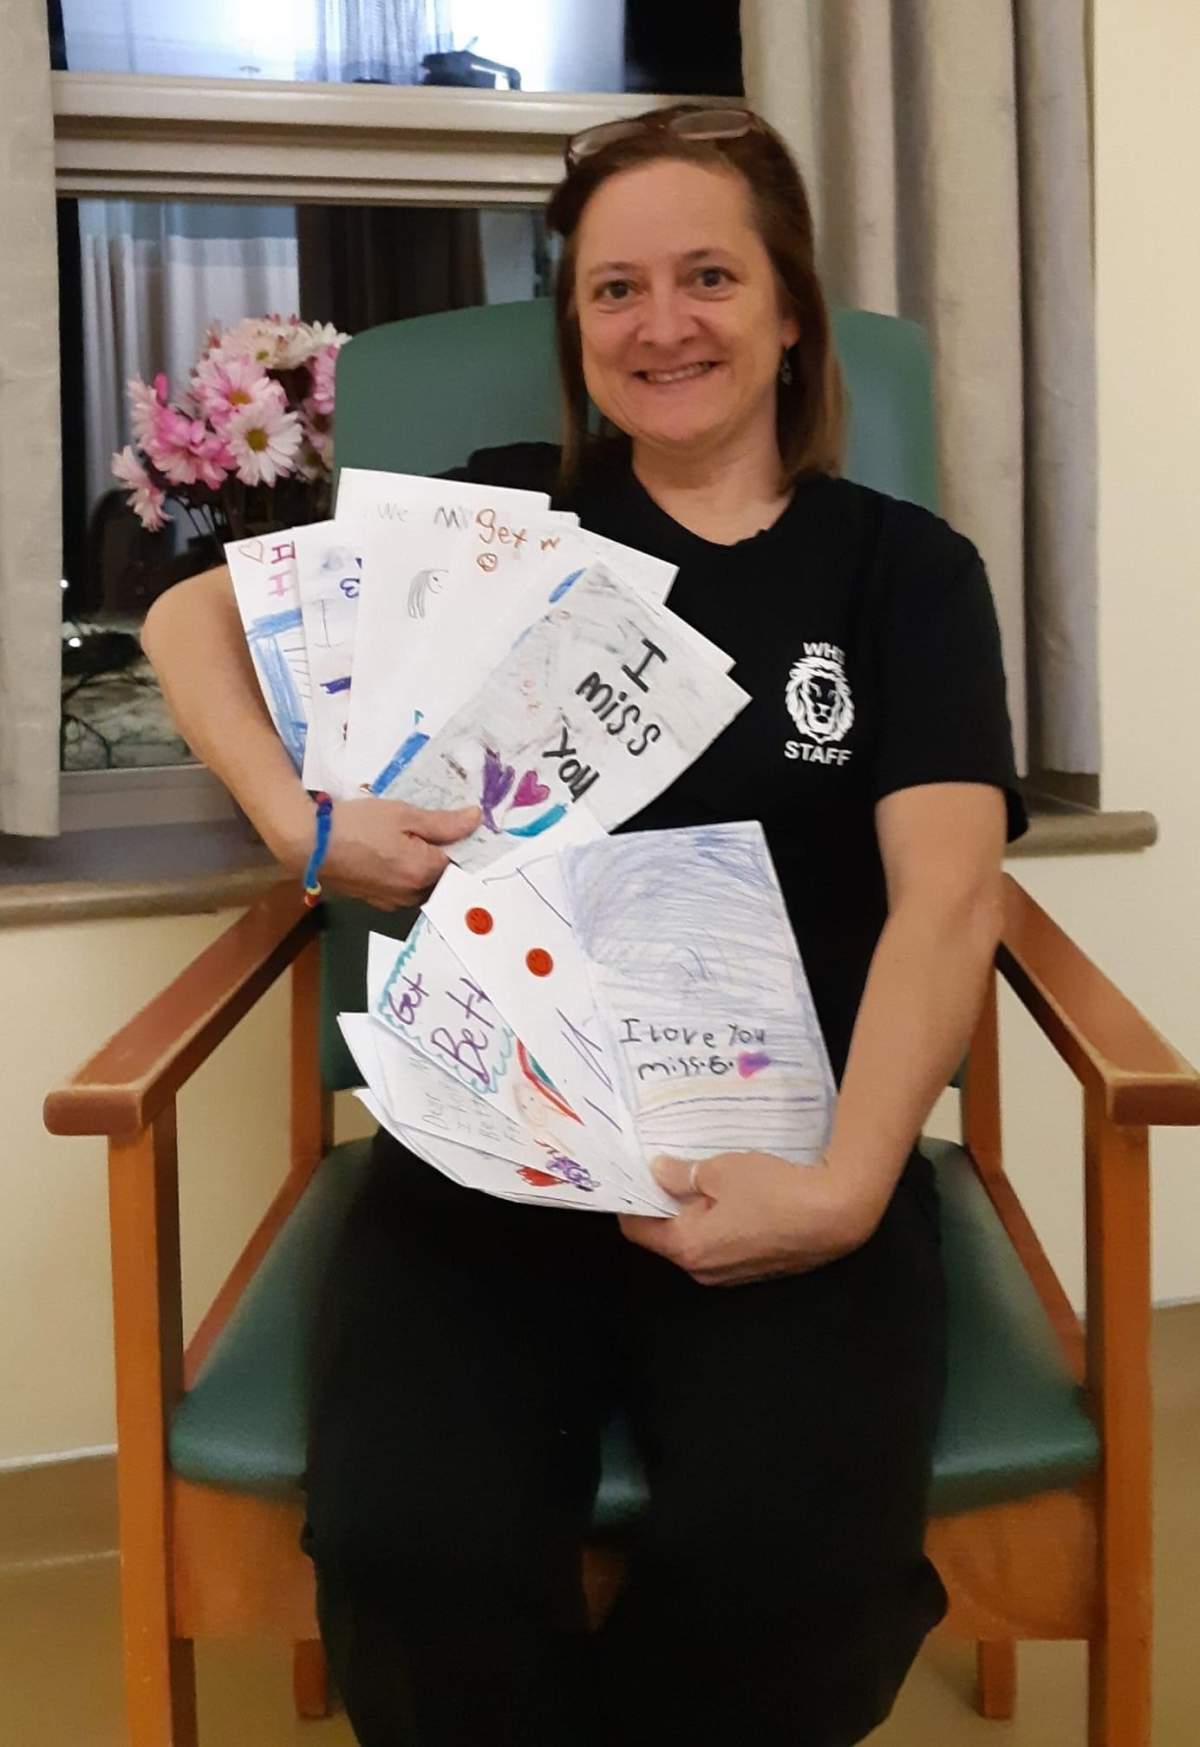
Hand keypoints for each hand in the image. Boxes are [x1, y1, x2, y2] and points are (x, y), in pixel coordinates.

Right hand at [283, 797, 480, 909]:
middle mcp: (411, 895)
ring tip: (399, 838)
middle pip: (440, 876)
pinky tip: (384, 853)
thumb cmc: (356, 824)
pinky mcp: (374, 901)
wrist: (308, 844)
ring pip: (419, 884)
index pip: (458, 860)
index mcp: (423, 873)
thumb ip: (443, 822)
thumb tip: (476, 820)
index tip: (449, 825)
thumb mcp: (403, 814)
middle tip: (419, 829)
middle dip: (437, 855)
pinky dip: (399, 873)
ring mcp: (391, 901)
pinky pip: (399, 889)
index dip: (457, 841)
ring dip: (418, 865)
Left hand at [617, 1151, 885, 1286]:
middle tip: (667, 1167)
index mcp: (687, 1247)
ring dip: (694, 1214)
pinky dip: (720, 1223)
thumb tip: (658, 1172)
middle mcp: (705, 1271)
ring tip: (701, 1177)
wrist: (836, 1215)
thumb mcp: (721, 1171)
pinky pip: (725, 1245)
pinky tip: (734, 1195)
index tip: (631, 1174)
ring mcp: (733, 1275)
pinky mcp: (758, 1269)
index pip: (637, 1229)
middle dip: (664, 1205)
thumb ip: (683, 1174)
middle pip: (668, 1237)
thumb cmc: (773, 1191)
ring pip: (698, 1241)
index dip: (630, 1200)